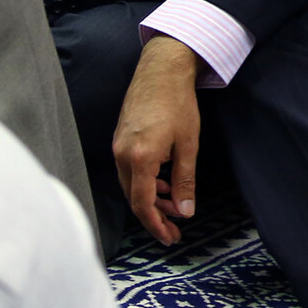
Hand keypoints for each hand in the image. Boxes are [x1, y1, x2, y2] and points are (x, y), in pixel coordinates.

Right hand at [113, 35, 202, 244]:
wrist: (161, 70)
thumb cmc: (177, 103)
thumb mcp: (188, 145)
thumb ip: (185, 181)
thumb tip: (185, 211)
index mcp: (139, 158)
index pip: (142, 204)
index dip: (156, 225)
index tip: (170, 237)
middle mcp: (122, 155)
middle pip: (134, 198)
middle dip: (154, 216)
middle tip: (174, 229)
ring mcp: (118, 146)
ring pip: (131, 185)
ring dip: (150, 199)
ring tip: (172, 207)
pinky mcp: (120, 139)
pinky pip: (129, 170)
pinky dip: (145, 182)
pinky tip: (162, 184)